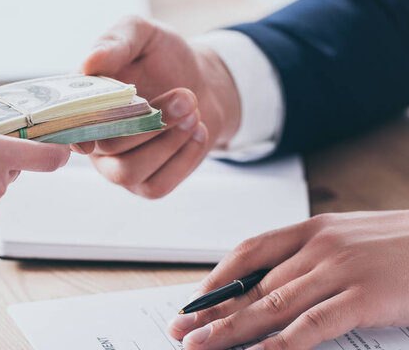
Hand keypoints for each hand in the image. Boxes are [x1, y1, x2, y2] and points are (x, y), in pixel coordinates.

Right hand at [73, 16, 240, 197]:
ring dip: (168, 142)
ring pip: (130, 172)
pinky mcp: (147, 184)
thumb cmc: (163, 57)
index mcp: (81, 105)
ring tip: (193, 112)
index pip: (65, 126)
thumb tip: (89, 62)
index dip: (75, 132)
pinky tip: (197, 133)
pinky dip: (184, 159)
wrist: (202, 82)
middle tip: (186, 96)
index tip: (92, 136)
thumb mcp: (142, 34)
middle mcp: (93, 141)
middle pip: (108, 148)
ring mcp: (118, 168)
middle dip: (150, 124)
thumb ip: (116, 42)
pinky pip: (158, 185)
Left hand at [168, 211, 408, 349]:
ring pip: (272, 305)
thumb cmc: (401, 243)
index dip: (219, 276)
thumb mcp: (349, 237)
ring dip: (231, 329)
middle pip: (253, 283)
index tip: (196, 298)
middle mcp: (318, 247)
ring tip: (200, 345)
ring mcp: (339, 271)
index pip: (251, 250)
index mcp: (313, 229)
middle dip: (213, 310)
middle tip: (181, 328)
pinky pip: (311, 325)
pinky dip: (280, 345)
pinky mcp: (362, 298)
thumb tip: (274, 283)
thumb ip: (312, 256)